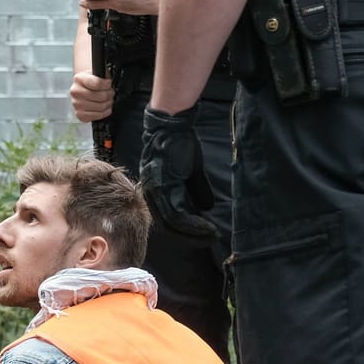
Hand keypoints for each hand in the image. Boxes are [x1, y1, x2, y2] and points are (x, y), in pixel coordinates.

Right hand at [70, 71, 113, 122]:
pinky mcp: (79, 114)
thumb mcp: (98, 72)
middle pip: (101, 96)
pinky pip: (97, 116)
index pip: (97, 84)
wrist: (84, 87)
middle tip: (110, 93)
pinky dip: (104, 113)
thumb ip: (103, 75)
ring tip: (107, 100)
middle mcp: (75, 92)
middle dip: (110, 94)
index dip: (107, 84)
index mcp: (79, 79)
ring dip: (108, 104)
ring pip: (100, 107)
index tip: (108, 83)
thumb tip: (108, 83)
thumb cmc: (93, 79)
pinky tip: (104, 108)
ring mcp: (76, 104)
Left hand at [139, 106, 219, 240]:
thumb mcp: (191, 170)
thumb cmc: (180, 143)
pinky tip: (207, 226)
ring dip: (193, 232)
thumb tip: (207, 208)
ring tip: (212, 235)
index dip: (186, 230)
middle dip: (190, 236)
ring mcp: (155, 190)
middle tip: (210, 239)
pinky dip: (193, 223)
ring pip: (171, 223)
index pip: (167, 220)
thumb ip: (196, 190)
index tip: (205, 235)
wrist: (173, 125)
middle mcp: (151, 193)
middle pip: (167, 226)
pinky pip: (176, 213)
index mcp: (155, 191)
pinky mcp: (162, 186)